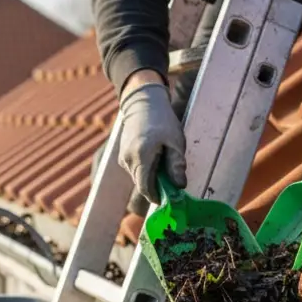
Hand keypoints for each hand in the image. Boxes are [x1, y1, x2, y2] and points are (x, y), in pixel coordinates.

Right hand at [118, 73, 186, 207]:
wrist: (142, 103)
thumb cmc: (162, 120)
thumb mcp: (175, 140)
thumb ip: (177, 164)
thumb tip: (180, 186)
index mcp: (141, 156)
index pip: (145, 188)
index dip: (156, 197)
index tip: (168, 198)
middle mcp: (128, 160)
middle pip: (142, 184)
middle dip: (156, 187)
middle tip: (171, 180)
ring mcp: (122, 158)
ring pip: (138, 178)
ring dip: (150, 177)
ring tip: (163, 163)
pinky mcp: (121, 156)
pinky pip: (134, 170)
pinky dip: (144, 170)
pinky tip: (154, 157)